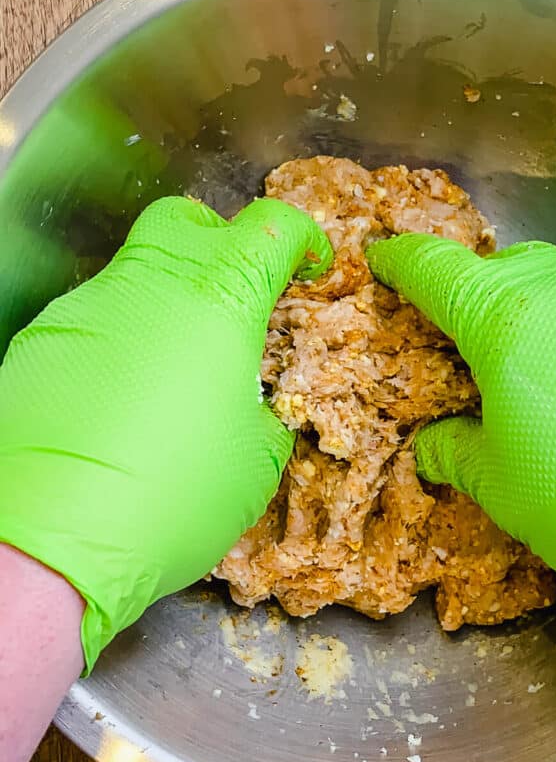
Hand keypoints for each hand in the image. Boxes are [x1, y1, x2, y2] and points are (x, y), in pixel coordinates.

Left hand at [0, 196, 330, 671]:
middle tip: (237, 293)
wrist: (50, 542)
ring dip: (167, 302)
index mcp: (219, 303)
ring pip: (136, 272)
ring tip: (175, 374)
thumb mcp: (257, 465)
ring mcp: (86, 309)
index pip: (270, 227)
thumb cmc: (172, 500)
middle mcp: (148, 287)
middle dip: (221, 240)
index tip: (308, 264)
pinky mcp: (40, 342)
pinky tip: (120, 402)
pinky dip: (122, 342)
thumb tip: (253, 404)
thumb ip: (266, 411)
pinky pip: (95, 320)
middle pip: (186, 219)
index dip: (300, 236)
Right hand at [367, 236, 555, 652]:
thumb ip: (454, 452)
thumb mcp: (499, 486)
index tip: (388, 258)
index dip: (403, 261)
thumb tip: (435, 445)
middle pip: (509, 269)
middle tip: (480, 344)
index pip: (435, 269)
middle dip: (484, 295)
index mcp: (505, 320)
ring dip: (555, 318)